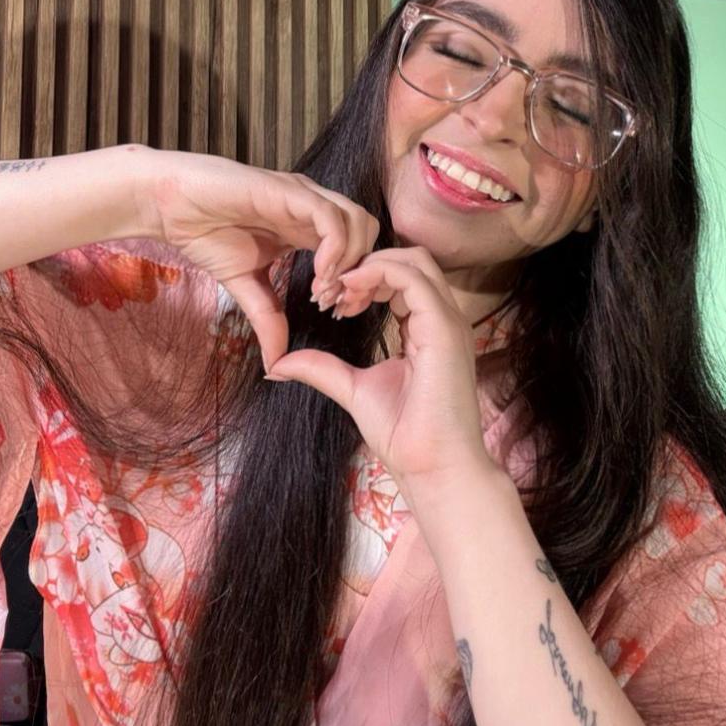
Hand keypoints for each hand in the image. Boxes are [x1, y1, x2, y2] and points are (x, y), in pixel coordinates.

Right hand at [140, 151, 379, 372]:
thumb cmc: (204, 234)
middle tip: (336, 303)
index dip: (356, 281)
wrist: (169, 205)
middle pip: (369, 231)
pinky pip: (331, 218)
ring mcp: (304, 197)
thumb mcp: (245, 286)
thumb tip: (276, 366)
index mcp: (307, 228)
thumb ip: (267, 319)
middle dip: (362, 271)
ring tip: (323, 291)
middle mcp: (313, 209)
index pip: (358, 248)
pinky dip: (335, 249)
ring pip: (359, 221)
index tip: (336, 311)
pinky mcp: (289, 191)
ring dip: (351, 262)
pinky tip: (317, 275)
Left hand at [263, 246, 495, 498]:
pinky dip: (378, 272)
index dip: (365, 276)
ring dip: (370, 264)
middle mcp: (442, 318)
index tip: (332, 298)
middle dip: (366, 262)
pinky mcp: (443, 328)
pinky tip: (350, 290)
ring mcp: (447, 320)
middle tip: (333, 289)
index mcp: (427, 328)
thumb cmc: (405, 435)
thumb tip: (278, 365)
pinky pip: (412, 277)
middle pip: (410, 257)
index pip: (402, 276)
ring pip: (413, 259)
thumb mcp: (353, 390)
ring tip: (341, 291)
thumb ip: (322, 368)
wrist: (432, 467)